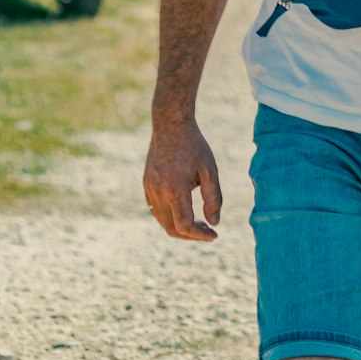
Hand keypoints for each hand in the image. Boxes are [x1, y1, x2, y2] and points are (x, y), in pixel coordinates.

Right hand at [143, 116, 221, 241]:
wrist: (170, 125)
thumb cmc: (194, 146)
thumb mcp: (209, 170)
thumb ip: (213, 198)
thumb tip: (214, 223)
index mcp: (175, 189)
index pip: (185, 225)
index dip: (200, 235)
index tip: (214, 235)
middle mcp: (159, 192)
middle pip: (171, 228)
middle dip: (190, 235)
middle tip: (207, 231)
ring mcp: (149, 189)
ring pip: (162, 220)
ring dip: (179, 226)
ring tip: (198, 221)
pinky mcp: (146, 184)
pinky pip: (156, 209)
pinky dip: (169, 215)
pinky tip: (183, 208)